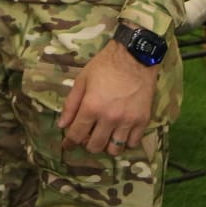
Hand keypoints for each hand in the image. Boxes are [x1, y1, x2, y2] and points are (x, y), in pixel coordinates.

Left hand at [58, 40, 159, 155]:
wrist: (134, 57)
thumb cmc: (105, 66)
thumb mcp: (82, 80)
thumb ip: (71, 104)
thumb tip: (62, 125)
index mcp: (92, 107)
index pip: (76, 134)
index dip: (69, 142)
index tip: (67, 145)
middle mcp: (109, 118)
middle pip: (95, 146)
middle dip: (87, 144)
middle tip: (87, 136)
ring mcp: (128, 121)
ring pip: (115, 149)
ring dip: (106, 146)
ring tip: (104, 136)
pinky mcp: (143, 120)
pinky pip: (133, 143)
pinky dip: (125, 142)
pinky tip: (120, 133)